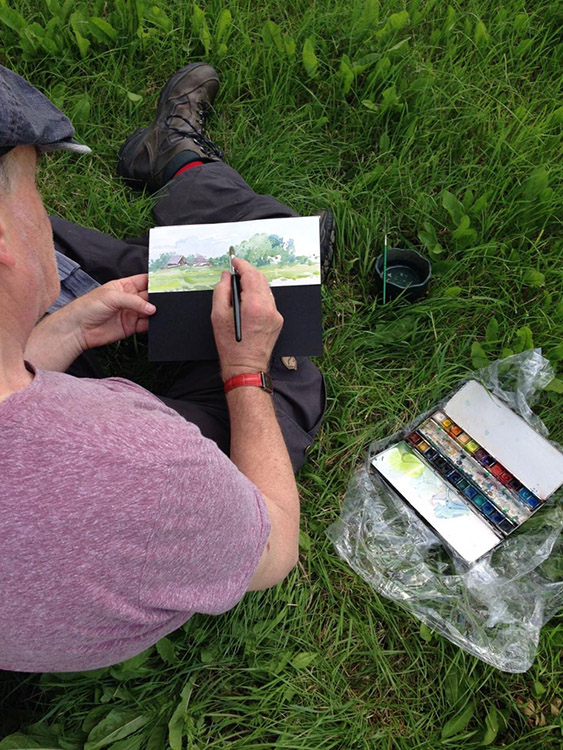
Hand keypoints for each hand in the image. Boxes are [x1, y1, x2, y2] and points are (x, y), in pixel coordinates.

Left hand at [25, 275, 155, 371]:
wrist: (78, 329)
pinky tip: (155, 322)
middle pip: (150, 296)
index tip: (168, 280)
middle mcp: (129, 299)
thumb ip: (134, 302)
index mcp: (124, 286)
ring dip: (157, 311)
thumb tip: (152, 308)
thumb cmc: (88, 307)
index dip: (156, 280)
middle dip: (159, 297)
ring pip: (150, 311)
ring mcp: (131, 313)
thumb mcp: (111, 297)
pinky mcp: (131, 327)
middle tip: (169, 298)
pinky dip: (153, 324)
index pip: (145, 280)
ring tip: (164, 311)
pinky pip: (146, 325)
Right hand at [211, 258, 282, 380]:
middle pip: (260, 279)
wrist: (246, 368)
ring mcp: (276, 314)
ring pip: (266, 289)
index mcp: (254, 304)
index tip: (234, 261)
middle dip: (248, 272)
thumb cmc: (231, 346)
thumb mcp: (218, 316)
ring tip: (240, 288)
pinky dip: (259, 296)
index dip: (241, 264)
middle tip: (235, 272)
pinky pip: (268, 301)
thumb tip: (226, 277)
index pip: (251, 274)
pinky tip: (248, 302)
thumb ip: (221, 291)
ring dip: (253, 284)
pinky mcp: (278, 321)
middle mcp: (269, 307)